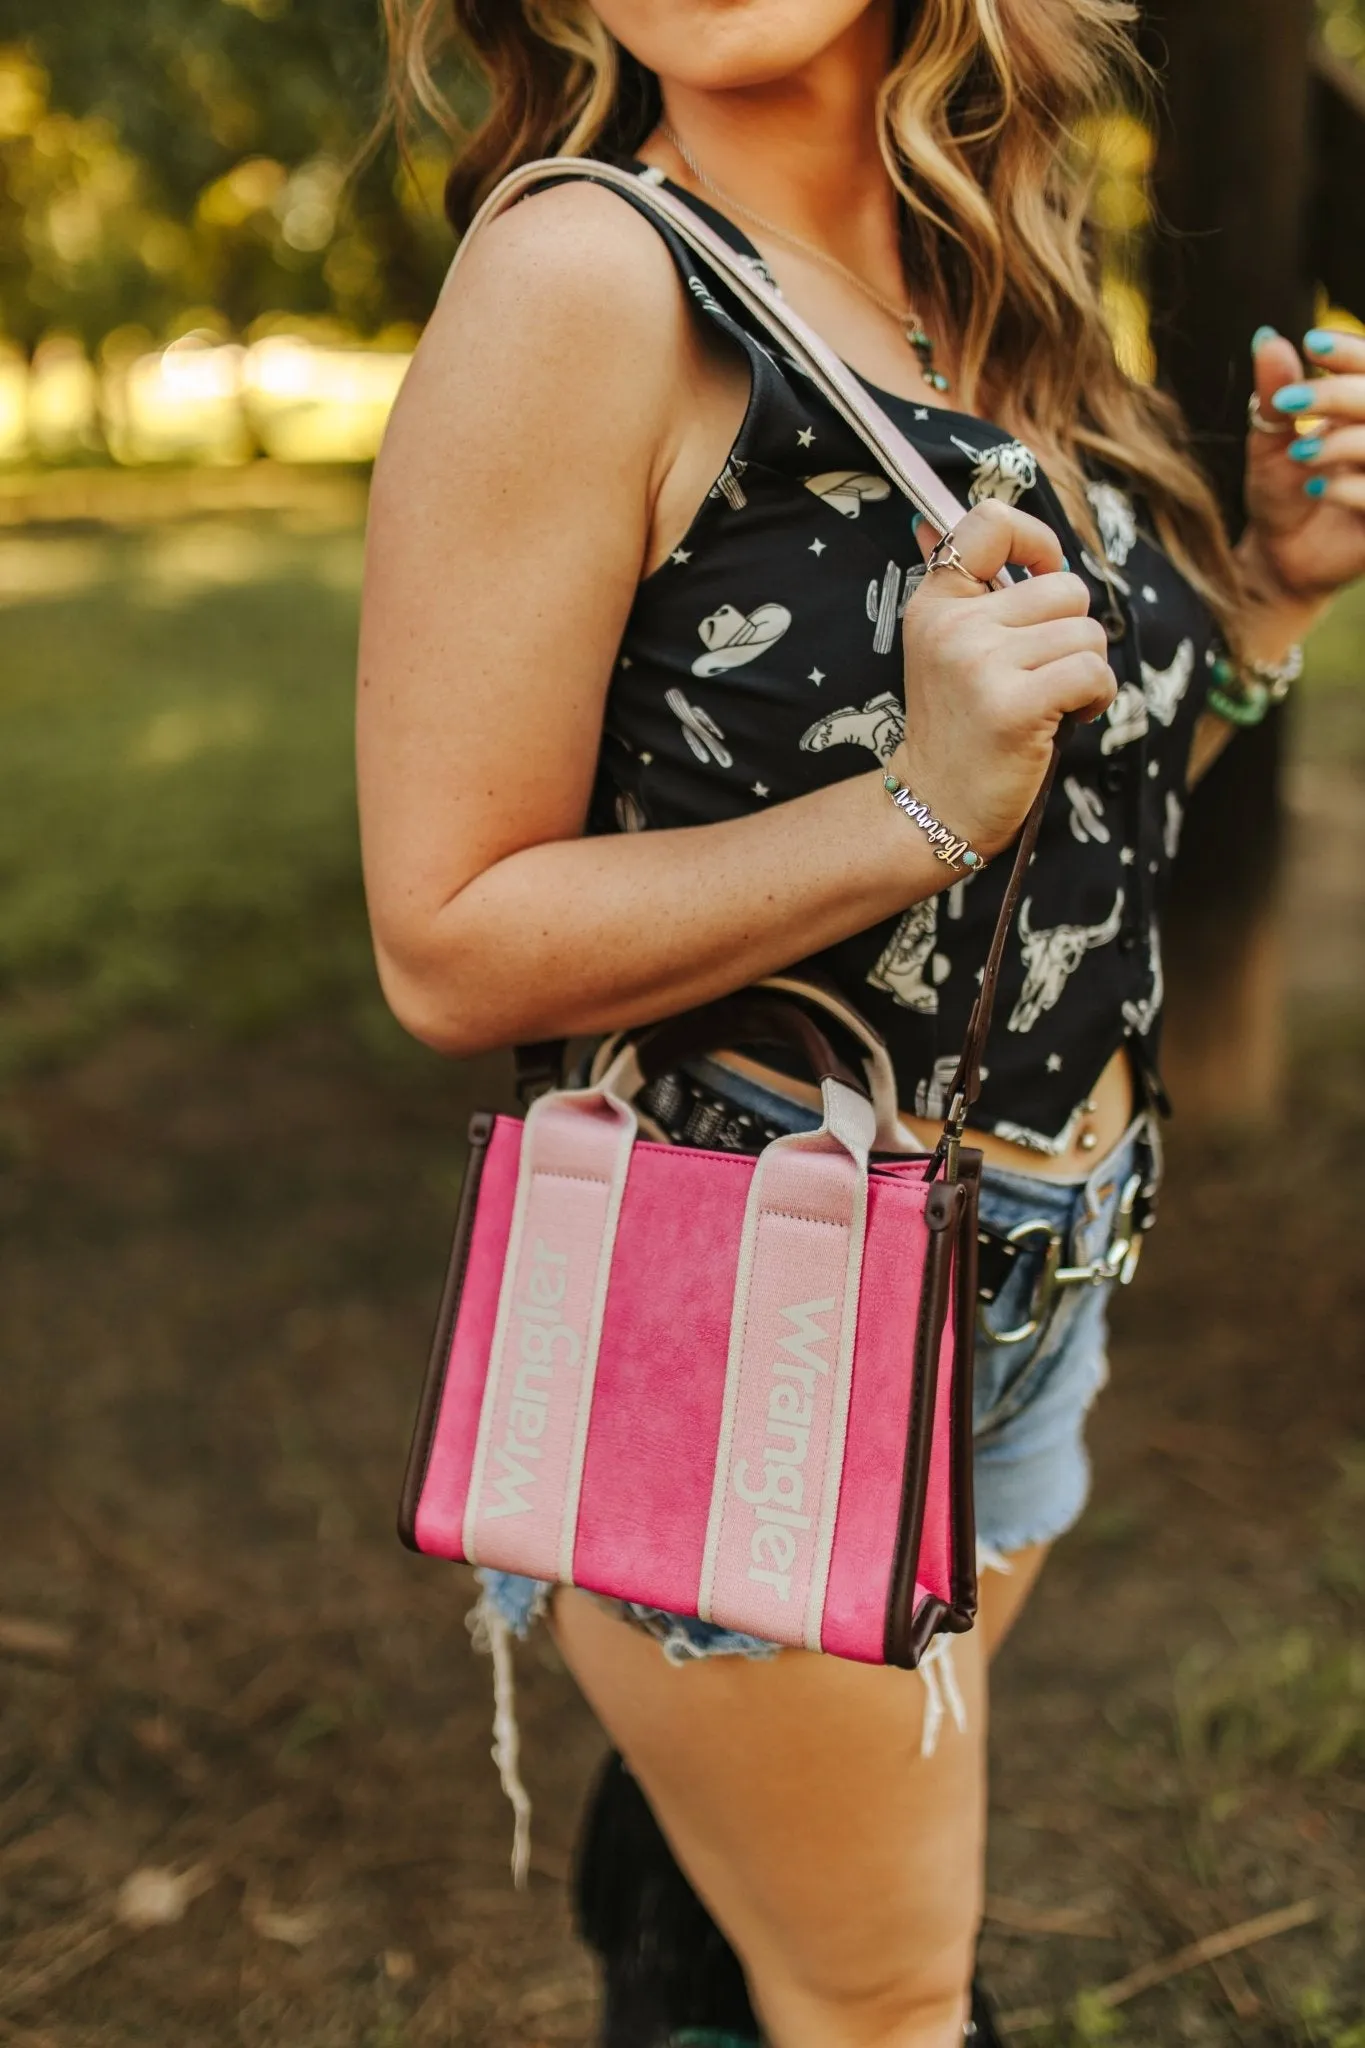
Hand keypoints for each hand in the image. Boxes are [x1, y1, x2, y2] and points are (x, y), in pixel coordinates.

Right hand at [890, 501, 1115, 857]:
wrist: (938, 803)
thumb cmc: (958, 723)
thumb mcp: (940, 646)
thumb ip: (955, 587)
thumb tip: (930, 524)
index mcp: (936, 603)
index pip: (989, 523)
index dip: (1036, 541)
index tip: (1042, 574)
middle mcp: (954, 627)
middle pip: (1066, 588)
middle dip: (1073, 632)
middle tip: (1045, 671)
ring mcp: (982, 666)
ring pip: (1087, 633)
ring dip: (1086, 670)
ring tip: (1053, 699)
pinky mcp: (1015, 706)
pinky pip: (1093, 673)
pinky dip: (1097, 697)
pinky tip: (1071, 716)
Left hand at [1244, 325, 1364, 604]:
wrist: (1278, 559)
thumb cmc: (1281, 493)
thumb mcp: (1271, 441)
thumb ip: (1276, 394)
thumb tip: (1265, 338)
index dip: (1351, 352)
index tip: (1310, 344)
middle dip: (1339, 395)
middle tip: (1290, 403)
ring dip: (1342, 442)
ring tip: (1299, 452)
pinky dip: (1350, 487)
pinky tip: (1318, 489)